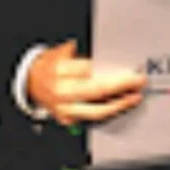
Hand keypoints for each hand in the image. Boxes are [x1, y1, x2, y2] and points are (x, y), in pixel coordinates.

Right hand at [26, 40, 144, 124]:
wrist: (30, 81)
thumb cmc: (50, 64)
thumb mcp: (64, 51)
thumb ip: (86, 52)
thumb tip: (112, 54)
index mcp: (61, 70)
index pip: (94, 72)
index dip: (115, 72)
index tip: (132, 71)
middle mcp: (62, 91)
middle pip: (98, 92)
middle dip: (122, 88)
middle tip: (138, 83)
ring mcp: (64, 108)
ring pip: (96, 111)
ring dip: (119, 105)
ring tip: (133, 98)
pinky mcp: (67, 119)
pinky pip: (91, 118)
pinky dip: (107, 112)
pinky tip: (119, 107)